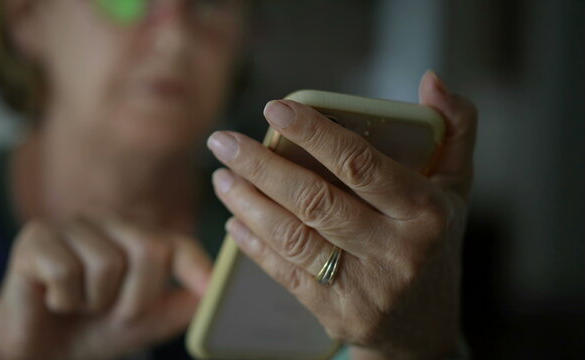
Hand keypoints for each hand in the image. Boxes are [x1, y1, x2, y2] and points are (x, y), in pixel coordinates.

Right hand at [0, 216, 210, 359]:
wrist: (38, 350)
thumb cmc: (92, 329)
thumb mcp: (146, 321)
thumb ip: (181, 304)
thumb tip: (214, 289)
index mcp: (137, 234)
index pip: (176, 243)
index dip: (195, 266)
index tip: (209, 288)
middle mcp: (108, 219)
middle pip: (149, 249)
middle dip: (135, 299)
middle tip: (111, 314)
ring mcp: (71, 223)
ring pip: (107, 263)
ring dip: (94, 302)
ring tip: (79, 304)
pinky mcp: (36, 235)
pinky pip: (67, 270)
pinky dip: (64, 299)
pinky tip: (54, 299)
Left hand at [206, 71, 476, 358]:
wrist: (425, 327)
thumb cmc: (434, 243)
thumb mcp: (457, 187)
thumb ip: (455, 127)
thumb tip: (431, 79)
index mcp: (426, 211)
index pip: (362, 165)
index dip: (315, 134)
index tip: (274, 109)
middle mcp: (397, 251)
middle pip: (316, 201)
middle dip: (261, 166)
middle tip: (223, 141)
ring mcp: (366, 288)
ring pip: (294, 237)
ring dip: (249, 203)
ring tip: (222, 176)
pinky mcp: (338, 313)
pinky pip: (286, 273)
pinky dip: (255, 244)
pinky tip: (234, 220)